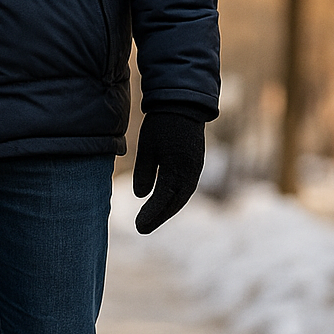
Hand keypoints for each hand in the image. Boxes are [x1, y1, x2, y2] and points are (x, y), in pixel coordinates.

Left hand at [132, 110, 204, 233]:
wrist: (182, 105)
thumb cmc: (160, 125)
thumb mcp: (147, 148)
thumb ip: (144, 173)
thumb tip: (141, 195)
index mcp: (177, 167)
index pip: (163, 198)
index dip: (151, 214)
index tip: (138, 226)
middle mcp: (191, 171)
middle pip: (175, 202)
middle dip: (159, 217)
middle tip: (142, 228)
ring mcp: (196, 168)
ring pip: (182, 197)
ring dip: (167, 210)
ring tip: (151, 221)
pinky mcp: (195, 165)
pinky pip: (185, 188)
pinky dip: (174, 199)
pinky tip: (164, 204)